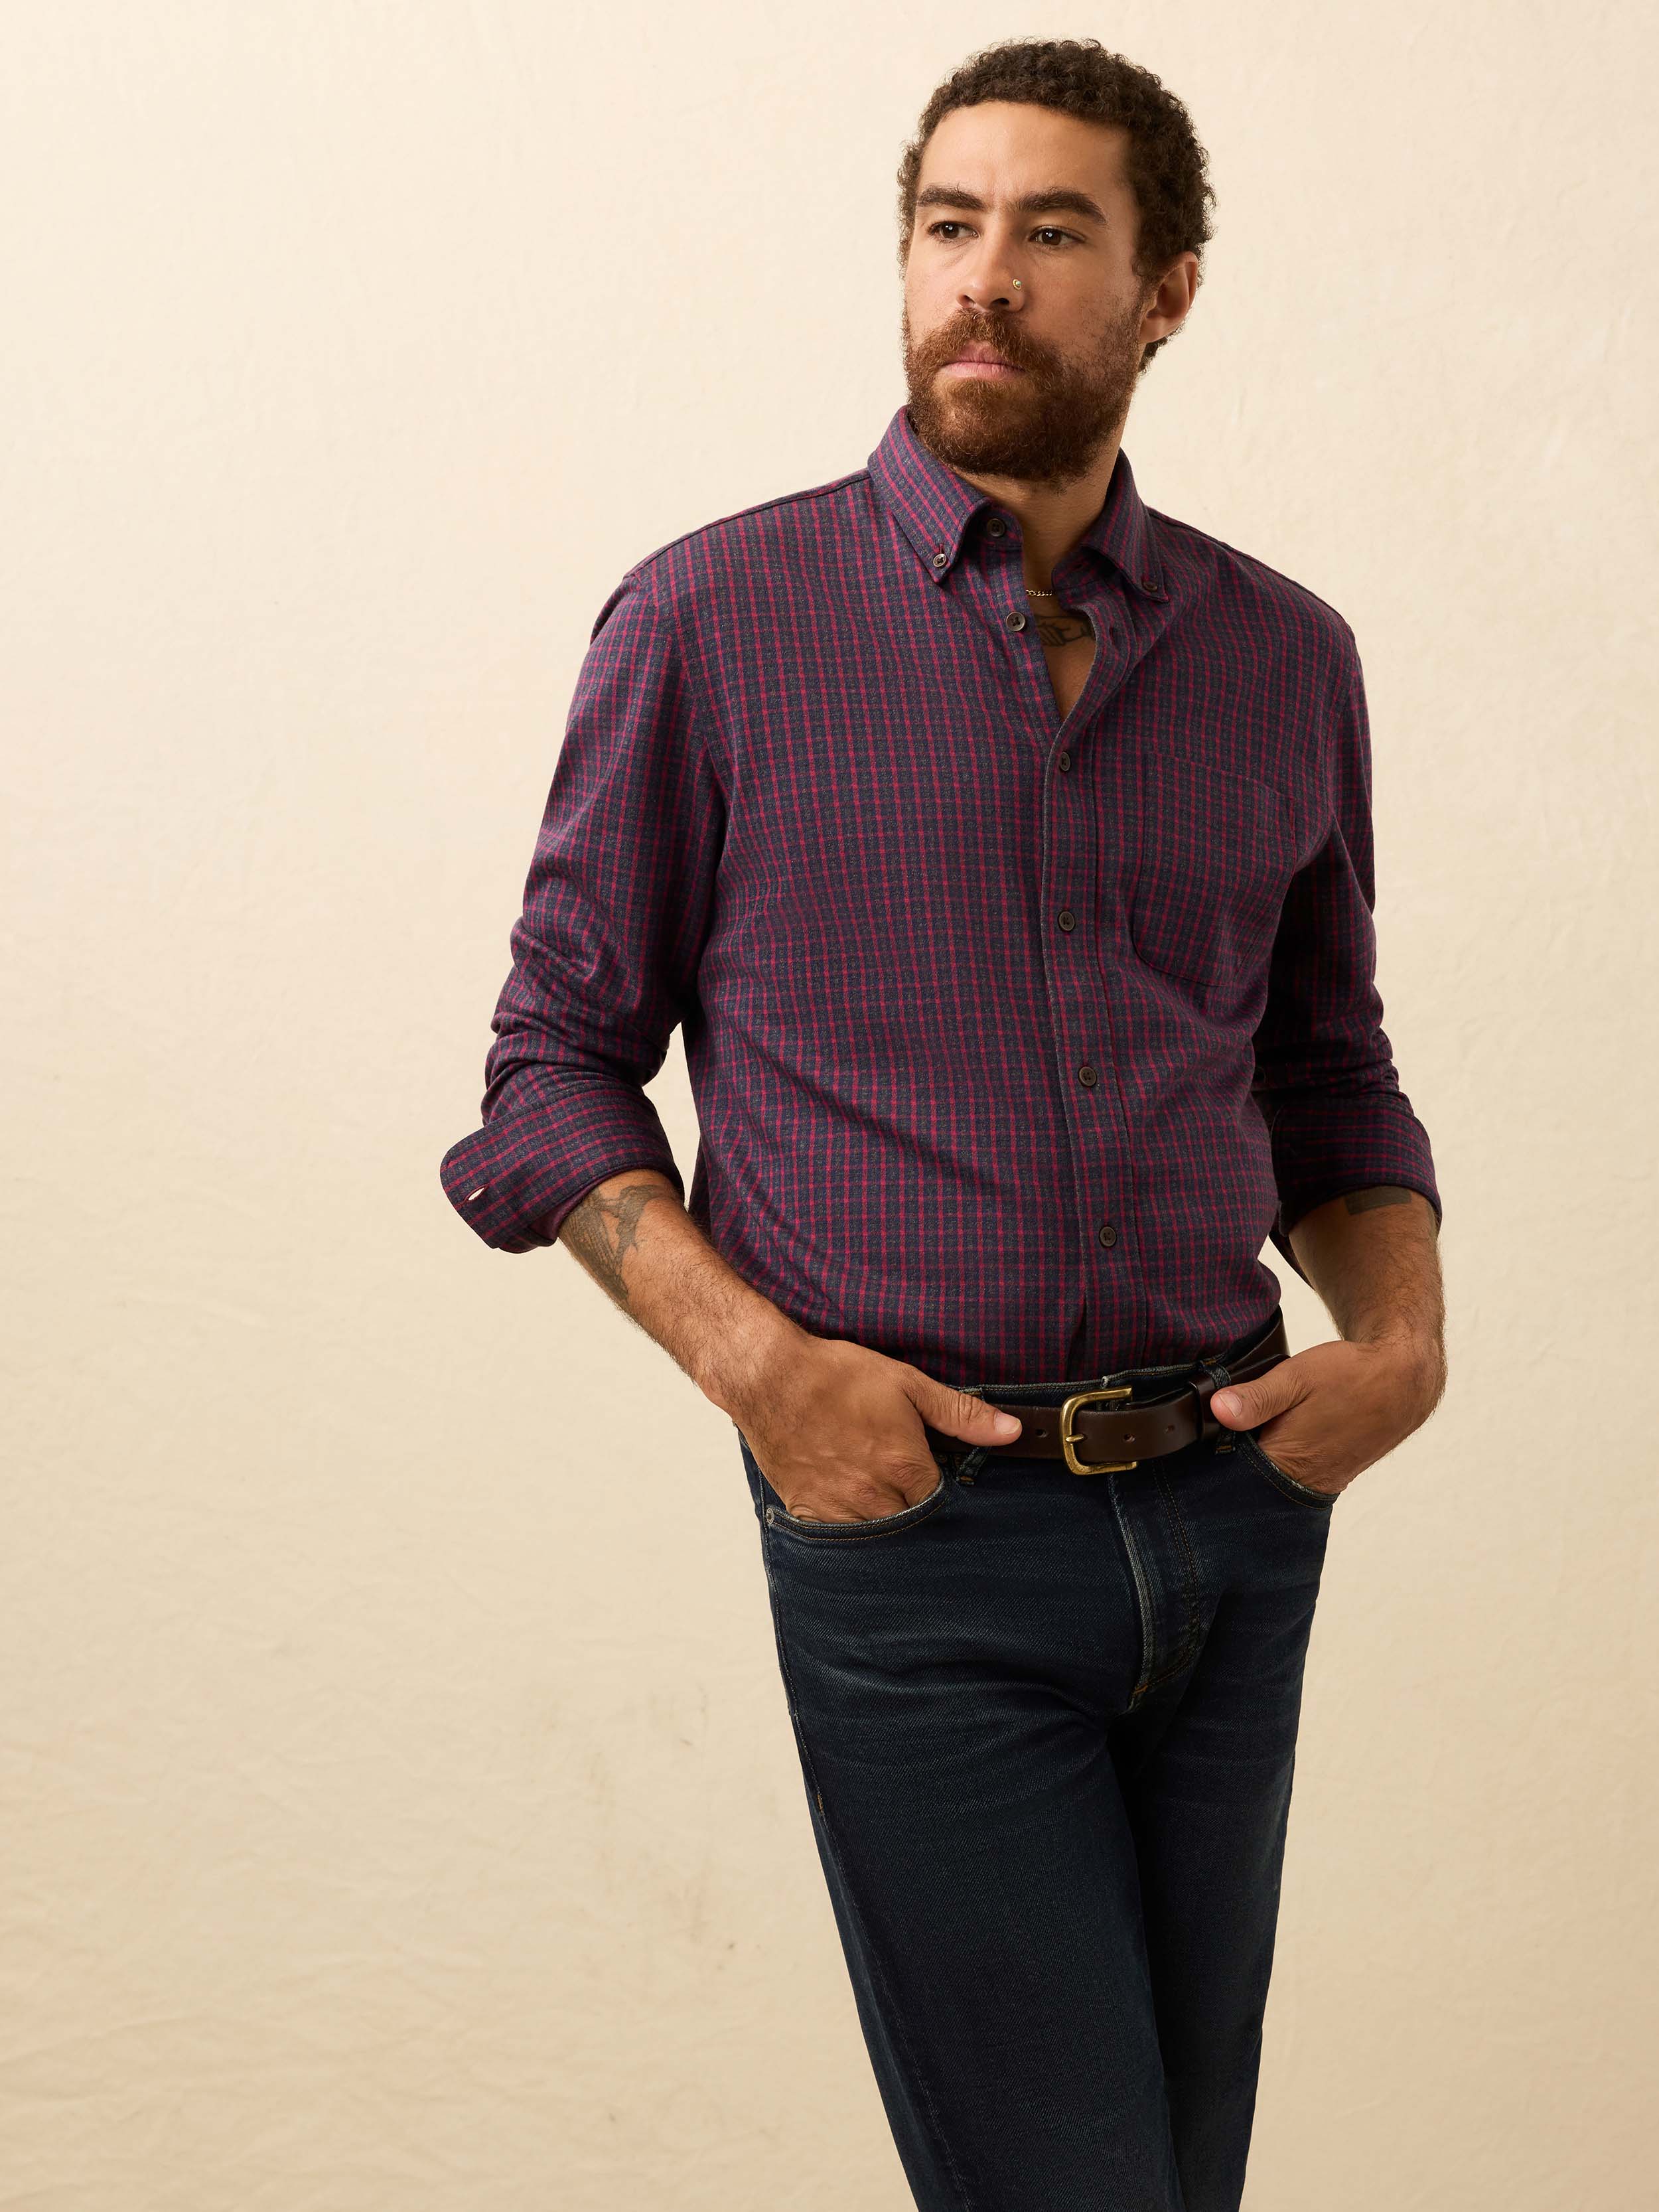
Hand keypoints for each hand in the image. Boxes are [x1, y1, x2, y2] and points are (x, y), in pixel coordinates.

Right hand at [719, 1325, 1021, 1522]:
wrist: (769, 1377)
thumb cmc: (835, 1375)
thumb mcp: (907, 1383)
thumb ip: (961, 1413)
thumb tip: (1011, 1431)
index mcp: (904, 1466)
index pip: (945, 1503)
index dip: (945, 1491)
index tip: (940, 1478)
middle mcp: (874, 1495)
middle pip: (915, 1525)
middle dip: (918, 1510)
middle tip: (911, 1487)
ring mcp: (839, 1508)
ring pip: (880, 1536)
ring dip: (888, 1521)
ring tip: (884, 1495)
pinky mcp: (809, 1512)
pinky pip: (842, 1539)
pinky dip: (853, 1528)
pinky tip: (853, 1506)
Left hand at [1208, 1335, 1445, 1499]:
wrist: (1402, 1382)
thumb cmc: (1351, 1376)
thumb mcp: (1297, 1377)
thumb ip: (1256, 1397)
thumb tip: (1217, 1410)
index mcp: (1286, 1462)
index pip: (1229, 1476)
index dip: (1208, 1460)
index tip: (1189, 1442)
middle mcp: (1300, 1483)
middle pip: (1245, 1483)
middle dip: (1227, 1462)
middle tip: (1214, 1433)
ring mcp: (1316, 1483)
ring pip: (1267, 1479)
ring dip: (1252, 1460)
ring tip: (1245, 1432)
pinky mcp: (1328, 1476)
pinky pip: (1289, 1474)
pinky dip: (1275, 1458)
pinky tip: (1271, 1436)